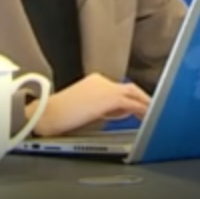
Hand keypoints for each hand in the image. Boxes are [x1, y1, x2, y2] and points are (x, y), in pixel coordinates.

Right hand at [28, 74, 150, 135]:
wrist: (45, 114)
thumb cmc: (58, 116)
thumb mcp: (84, 109)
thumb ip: (103, 108)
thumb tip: (120, 113)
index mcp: (94, 82)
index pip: (119, 89)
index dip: (130, 100)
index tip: (138, 108)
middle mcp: (102, 81)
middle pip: (130, 88)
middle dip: (142, 99)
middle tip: (153, 109)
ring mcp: (106, 88)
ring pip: (133, 94)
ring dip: (145, 104)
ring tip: (154, 114)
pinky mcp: (108, 98)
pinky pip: (132, 103)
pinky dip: (142, 110)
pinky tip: (147, 117)